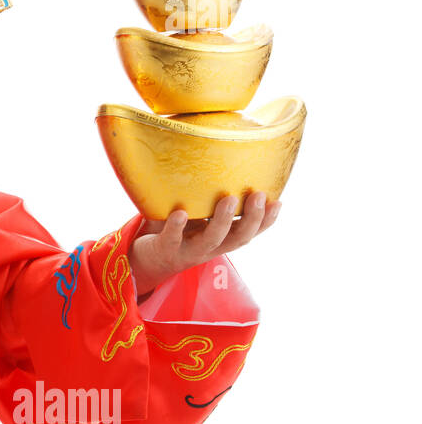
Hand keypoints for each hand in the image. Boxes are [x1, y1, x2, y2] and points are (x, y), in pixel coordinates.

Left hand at [129, 192, 279, 298]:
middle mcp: (209, 247)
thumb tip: (229, 164)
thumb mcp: (198, 218)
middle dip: (252, 218)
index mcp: (221, 239)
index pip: (249, 232)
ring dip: (222, 220)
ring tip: (229, 199)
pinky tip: (181, 213)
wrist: (145, 259)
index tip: (278, 202)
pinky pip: (171, 238)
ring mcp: (187, 250)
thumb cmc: (178, 231)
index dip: (266, 221)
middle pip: (237, 238)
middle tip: (259, 195)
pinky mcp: (164, 249)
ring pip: (210, 240)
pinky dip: (176, 226)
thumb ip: (211, 201)